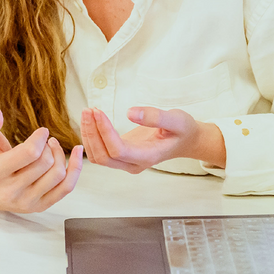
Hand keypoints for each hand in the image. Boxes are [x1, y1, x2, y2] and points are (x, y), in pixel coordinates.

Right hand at [0, 107, 82, 212]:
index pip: (29, 153)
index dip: (40, 138)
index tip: (42, 132)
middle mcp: (11, 191)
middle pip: (45, 163)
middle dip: (48, 147)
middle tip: (46, 141)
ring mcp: (27, 201)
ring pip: (58, 175)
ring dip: (60, 155)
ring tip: (53, 148)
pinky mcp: (41, 206)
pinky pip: (66, 188)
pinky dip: (75, 169)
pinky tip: (77, 154)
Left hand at [80, 107, 225, 172]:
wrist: (186, 140)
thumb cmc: (183, 130)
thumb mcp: (176, 120)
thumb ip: (156, 117)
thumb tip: (130, 112)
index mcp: (147, 157)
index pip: (118, 150)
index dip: (104, 131)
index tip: (98, 111)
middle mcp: (134, 164)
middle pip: (103, 156)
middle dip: (92, 133)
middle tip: (89, 109)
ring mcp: (126, 162)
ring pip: (97, 156)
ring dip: (89, 135)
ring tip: (87, 111)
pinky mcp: (120, 156)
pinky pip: (99, 152)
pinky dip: (91, 137)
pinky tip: (91, 120)